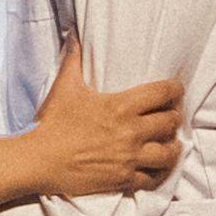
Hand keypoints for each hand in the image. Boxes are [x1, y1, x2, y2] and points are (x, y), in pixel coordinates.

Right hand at [31, 56, 184, 197]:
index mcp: (121, 106)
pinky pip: (153, 179)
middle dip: (174, 118)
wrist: (40, 159)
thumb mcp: (65, 87)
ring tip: (169, 144)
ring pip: (168, 153)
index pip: (163, 93)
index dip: (175, 90)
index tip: (175, 92)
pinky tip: (155, 168)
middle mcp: (131, 131)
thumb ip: (74, 60)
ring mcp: (129, 157)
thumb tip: (73, 36)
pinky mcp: (123, 178)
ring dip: (172, 147)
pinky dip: (157, 173)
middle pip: (171, 122)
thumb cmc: (53, 123)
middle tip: (170, 118)